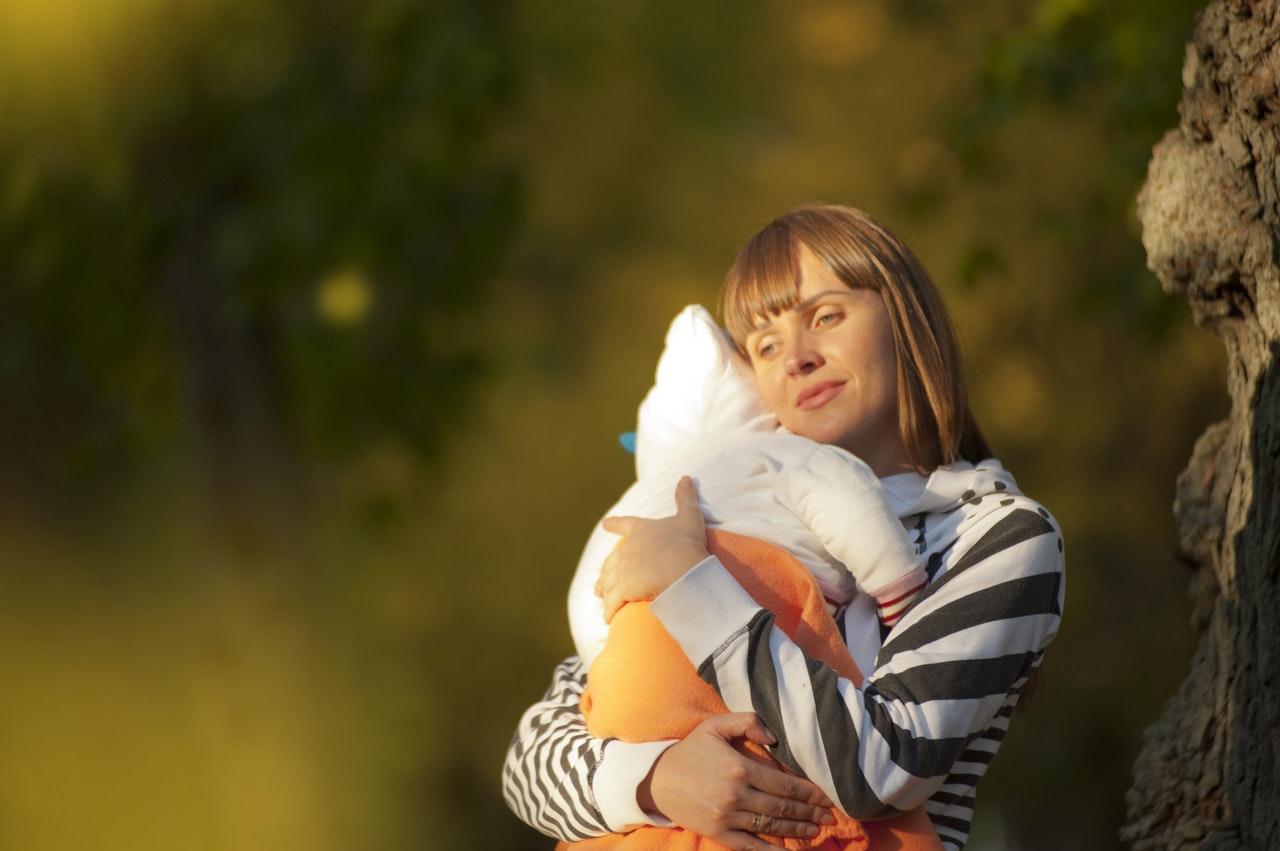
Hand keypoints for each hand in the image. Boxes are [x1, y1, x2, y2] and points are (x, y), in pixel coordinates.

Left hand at [596, 476, 709, 622]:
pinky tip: (607, 618)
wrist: (681, 567)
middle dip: (606, 570)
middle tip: (599, 581)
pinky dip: (609, 610)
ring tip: (601, 598)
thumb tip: (686, 477)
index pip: (624, 525)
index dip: (614, 525)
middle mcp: (627, 550)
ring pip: (608, 582)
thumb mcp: (688, 516)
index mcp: (641, 531)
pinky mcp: (623, 591)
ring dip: (604, 590)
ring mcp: (623, 571)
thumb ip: (685, 497)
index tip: (604, 524)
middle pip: (612, 560)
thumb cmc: (686, 542)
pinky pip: (613, 603)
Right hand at [639, 713, 836, 850]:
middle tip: (830, 816)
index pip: (783, 782)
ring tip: (817, 831)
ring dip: (797, 830)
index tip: (825, 796)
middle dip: (809, 812)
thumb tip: (774, 736)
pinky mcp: (719, 833)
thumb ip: (747, 721)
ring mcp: (727, 816)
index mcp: (739, 767)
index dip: (808, 791)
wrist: (658, 779)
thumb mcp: (715, 726)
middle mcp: (736, 794)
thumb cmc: (691, 750)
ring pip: (771, 826)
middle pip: (782, 806)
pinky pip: (750, 846)